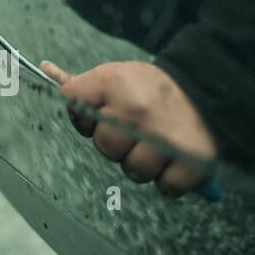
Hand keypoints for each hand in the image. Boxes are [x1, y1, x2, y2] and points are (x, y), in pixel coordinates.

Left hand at [40, 60, 216, 197]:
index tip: (104, 112)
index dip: (86, 116)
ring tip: (159, 143)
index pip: (73, 105)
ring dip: (146, 163)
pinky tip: (176, 159)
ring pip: (135, 172)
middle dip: (119, 144)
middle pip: (106, 148)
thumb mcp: (116, 75)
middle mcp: (138, 112)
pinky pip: (166, 187)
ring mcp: (165, 140)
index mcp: (114, 84)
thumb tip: (44, 67)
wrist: (209, 89)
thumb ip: (82, 84)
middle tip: (139, 130)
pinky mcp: (192, 163)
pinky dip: (171, 179)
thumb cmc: (151, 89)